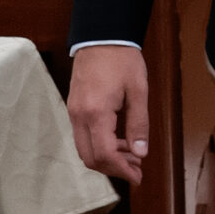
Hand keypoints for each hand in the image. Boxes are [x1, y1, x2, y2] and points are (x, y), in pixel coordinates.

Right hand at [68, 45, 150, 184]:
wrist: (101, 36)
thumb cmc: (123, 60)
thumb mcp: (138, 90)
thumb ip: (138, 123)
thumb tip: (140, 152)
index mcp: (96, 113)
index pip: (105, 155)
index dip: (121, 170)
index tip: (138, 177)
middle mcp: (79, 117)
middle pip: (91, 158)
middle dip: (114, 169)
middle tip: (137, 169)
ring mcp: (73, 113)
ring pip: (85, 149)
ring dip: (107, 158)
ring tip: (132, 155)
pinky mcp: (74, 108)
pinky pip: (83, 137)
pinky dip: (99, 145)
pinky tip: (119, 141)